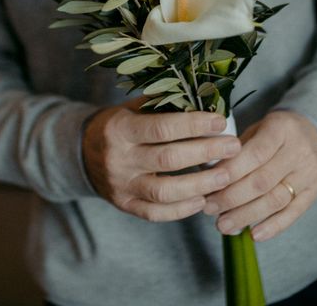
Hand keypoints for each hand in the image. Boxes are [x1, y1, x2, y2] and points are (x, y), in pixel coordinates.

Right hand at [83, 98, 241, 221]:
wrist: (83, 152)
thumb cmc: (120, 125)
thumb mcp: (133, 108)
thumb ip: (164, 107)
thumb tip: (207, 103)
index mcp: (120, 129)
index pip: (162, 128)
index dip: (194, 125)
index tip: (220, 122)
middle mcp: (119, 159)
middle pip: (168, 160)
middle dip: (205, 153)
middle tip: (233, 148)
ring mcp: (120, 185)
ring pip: (163, 192)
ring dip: (199, 185)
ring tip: (225, 177)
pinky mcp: (124, 205)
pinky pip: (155, 213)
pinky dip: (181, 210)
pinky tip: (202, 200)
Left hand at [203, 110, 316, 240]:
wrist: (314, 135)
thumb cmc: (273, 134)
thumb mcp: (256, 129)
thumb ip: (235, 150)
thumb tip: (207, 175)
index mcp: (281, 128)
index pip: (256, 153)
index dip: (232, 171)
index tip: (208, 183)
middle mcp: (298, 151)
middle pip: (263, 180)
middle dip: (232, 197)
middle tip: (209, 208)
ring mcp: (309, 173)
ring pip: (276, 200)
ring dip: (246, 215)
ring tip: (223, 225)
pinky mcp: (314, 192)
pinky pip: (293, 213)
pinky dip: (273, 227)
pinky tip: (253, 235)